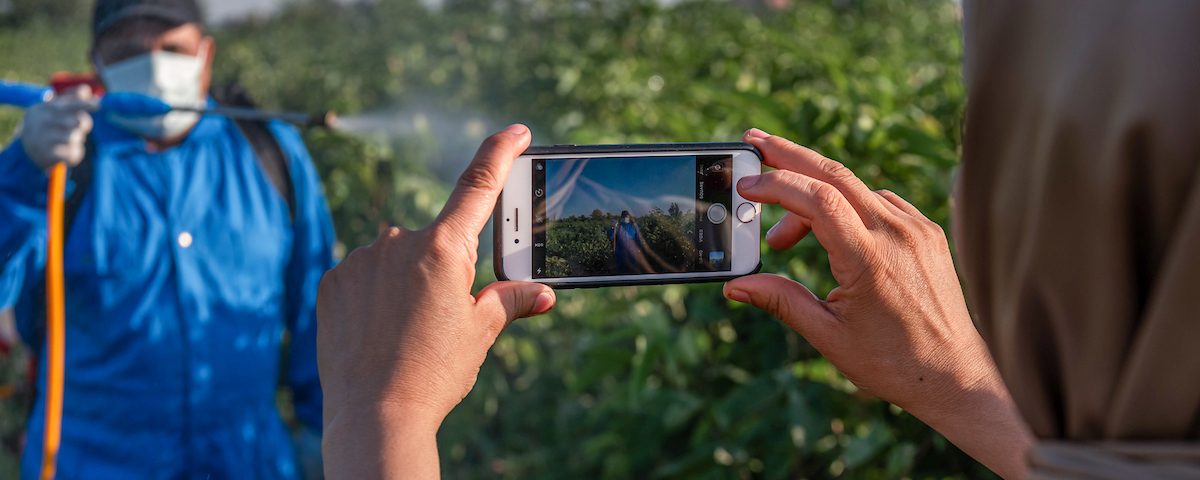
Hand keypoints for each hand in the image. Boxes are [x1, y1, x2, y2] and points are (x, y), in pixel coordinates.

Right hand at [19, 85, 93, 169]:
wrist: (27, 152)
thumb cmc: (48, 127)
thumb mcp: (54, 111)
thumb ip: (70, 100)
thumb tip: (86, 89)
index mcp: (41, 108)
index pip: (66, 104)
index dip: (84, 104)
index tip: (98, 105)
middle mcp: (39, 122)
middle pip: (76, 121)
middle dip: (83, 124)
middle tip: (80, 126)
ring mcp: (41, 139)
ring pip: (75, 137)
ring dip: (78, 139)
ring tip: (67, 140)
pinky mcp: (47, 155)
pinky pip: (73, 152)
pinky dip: (74, 152)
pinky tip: (65, 151)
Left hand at [317, 124, 555, 478]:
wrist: (375, 415)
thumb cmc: (435, 373)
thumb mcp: (481, 333)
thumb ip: (510, 300)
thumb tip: (542, 292)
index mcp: (443, 249)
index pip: (478, 186)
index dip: (500, 154)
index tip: (515, 132)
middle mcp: (398, 243)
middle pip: (434, 240)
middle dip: (445, 268)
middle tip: (444, 316)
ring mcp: (361, 261)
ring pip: (395, 259)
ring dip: (405, 282)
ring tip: (407, 333)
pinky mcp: (332, 281)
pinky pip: (362, 276)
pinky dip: (373, 295)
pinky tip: (378, 331)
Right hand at [725, 128, 1031, 477]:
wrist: (957, 376)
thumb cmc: (892, 363)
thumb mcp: (828, 335)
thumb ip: (781, 301)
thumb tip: (735, 285)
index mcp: (870, 260)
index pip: (817, 200)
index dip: (777, 184)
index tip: (746, 186)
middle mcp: (897, 234)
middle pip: (834, 173)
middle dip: (788, 155)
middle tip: (753, 142)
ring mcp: (916, 228)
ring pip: (855, 188)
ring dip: (812, 195)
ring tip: (782, 237)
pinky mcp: (926, 232)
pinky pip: (878, 201)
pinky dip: (845, 206)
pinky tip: (828, 234)